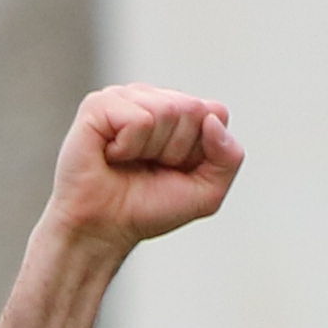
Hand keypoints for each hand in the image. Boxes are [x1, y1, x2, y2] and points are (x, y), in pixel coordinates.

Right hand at [48, 86, 241, 252]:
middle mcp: (151, 98)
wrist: (104, 230)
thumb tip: (212, 119)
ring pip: (167, 110)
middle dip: (177, 150)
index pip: (215, 112)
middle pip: (193, 109)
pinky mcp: (98, 105)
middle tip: (149, 167)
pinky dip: (129, 147)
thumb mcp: (207, 192)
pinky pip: (139, 119)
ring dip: (152, 150)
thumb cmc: (148, 208)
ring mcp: (124, 97)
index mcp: (177, 111)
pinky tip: (111, 156)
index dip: (201, 150)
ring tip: (129, 162)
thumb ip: (229, 157)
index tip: (176, 169)